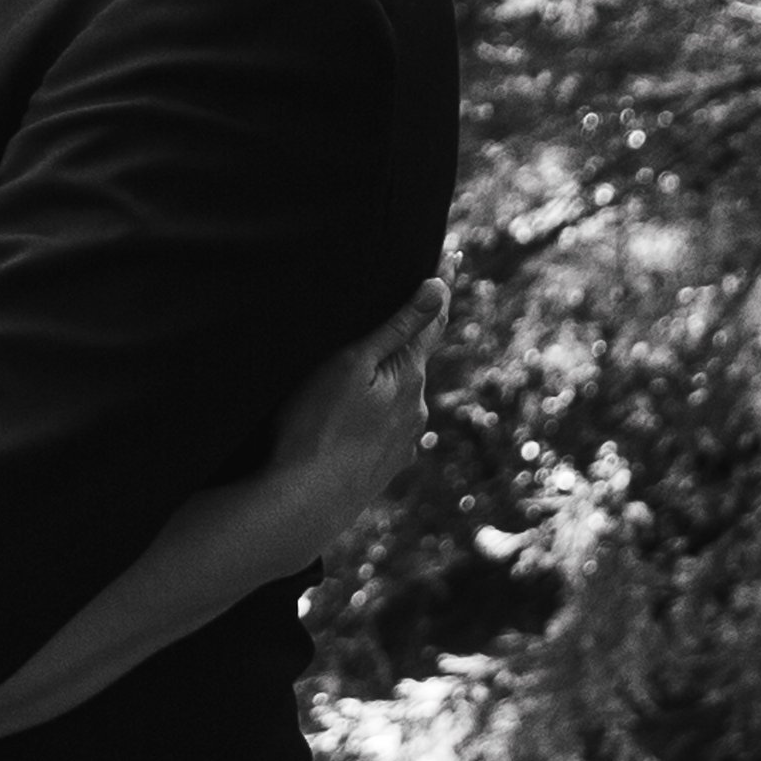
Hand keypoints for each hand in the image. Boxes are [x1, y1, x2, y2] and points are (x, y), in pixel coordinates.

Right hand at [270, 276, 448, 525]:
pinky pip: (383, 432)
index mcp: (409, 376)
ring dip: (382, 387)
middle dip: (401, 343)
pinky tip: (345, 428)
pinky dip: (371, 421)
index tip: (457, 257)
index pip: (432, 321)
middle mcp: (416, 409)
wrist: (303, 503)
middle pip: (412, 362)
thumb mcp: (350, 364)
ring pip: (398, 400)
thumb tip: (439, 288)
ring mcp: (404, 443)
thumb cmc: (315, 426)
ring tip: (347, 388)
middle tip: (386, 320)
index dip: (441, 289)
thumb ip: (396, 327)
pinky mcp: (386, 468)